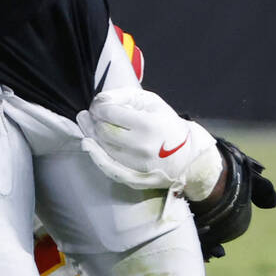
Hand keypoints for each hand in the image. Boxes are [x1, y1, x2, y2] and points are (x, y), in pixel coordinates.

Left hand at [76, 86, 221, 198]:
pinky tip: (88, 145)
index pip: (109, 113)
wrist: (187, 156)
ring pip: (102, 148)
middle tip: (92, 115)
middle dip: (94, 121)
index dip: (98, 107)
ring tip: (89, 124)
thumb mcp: (151, 102)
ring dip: (91, 135)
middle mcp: (142, 147)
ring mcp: (137, 166)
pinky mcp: (134, 179)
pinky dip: (95, 155)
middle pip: (103, 131)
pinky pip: (107, 168)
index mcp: (148, 125)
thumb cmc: (167, 124)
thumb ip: (124, 96)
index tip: (97, 105)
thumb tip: (99, 100)